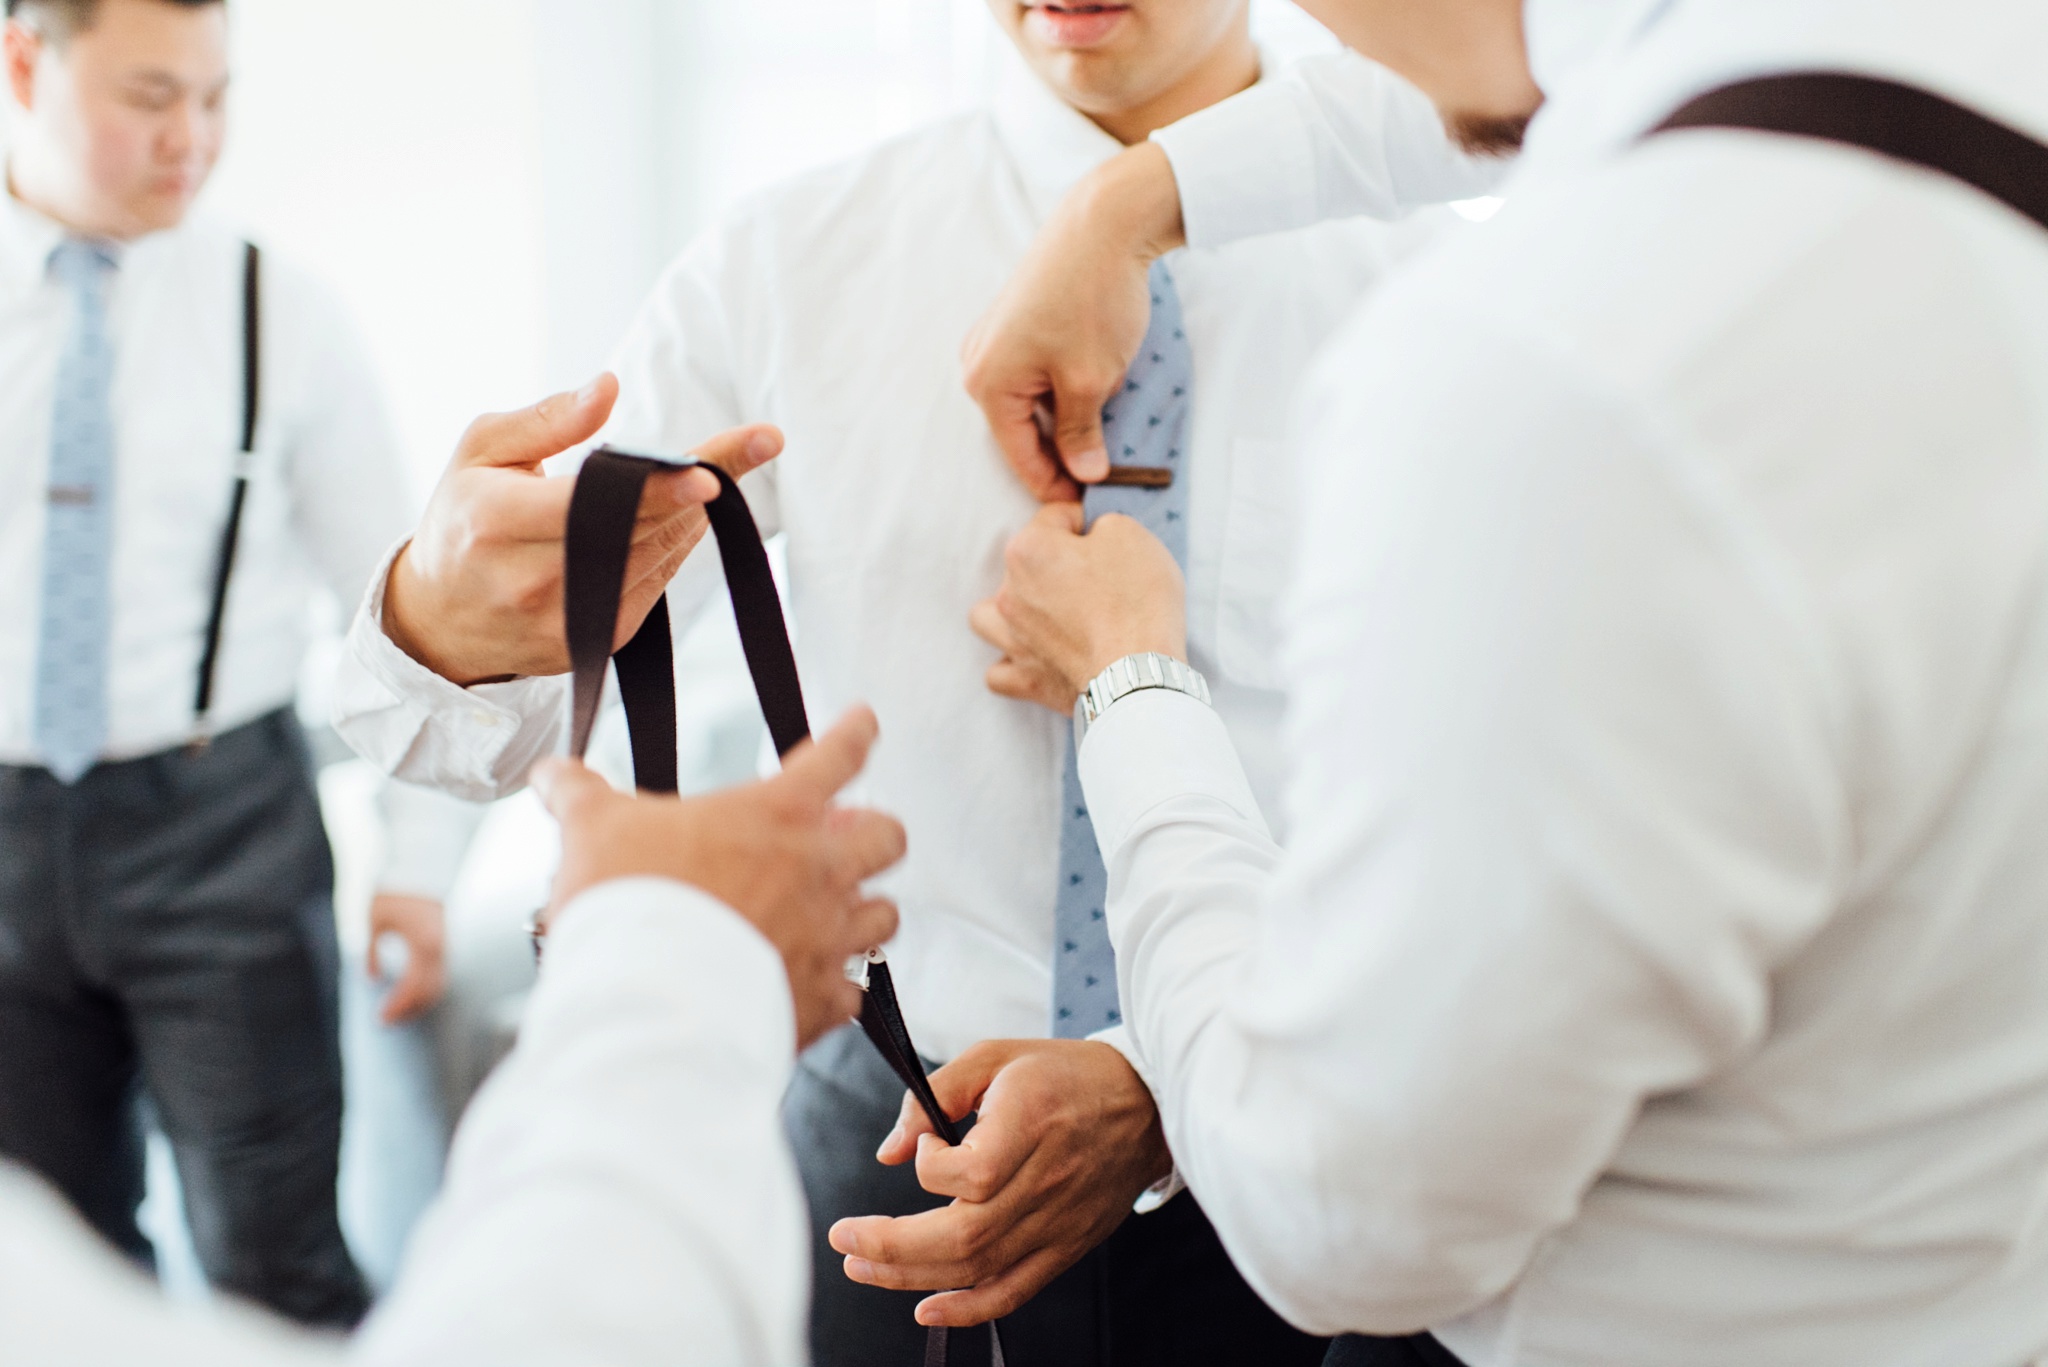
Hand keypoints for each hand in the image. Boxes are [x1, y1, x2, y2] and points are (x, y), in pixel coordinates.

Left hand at [366, 893, 447, 1024]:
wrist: (421, 867)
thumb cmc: (394, 893)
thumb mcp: (374, 921)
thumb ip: (371, 952)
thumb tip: (370, 978)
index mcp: (423, 945)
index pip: (412, 987)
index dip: (397, 1006)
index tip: (379, 1018)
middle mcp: (439, 949)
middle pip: (428, 991)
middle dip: (407, 1010)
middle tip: (385, 1022)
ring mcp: (444, 946)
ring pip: (437, 986)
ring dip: (418, 1003)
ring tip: (397, 1014)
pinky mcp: (443, 943)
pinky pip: (439, 974)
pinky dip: (425, 989)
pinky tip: (409, 996)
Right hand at [383, 372, 783, 684]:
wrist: (440, 620)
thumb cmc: (462, 518)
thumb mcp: (481, 451)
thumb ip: (547, 420)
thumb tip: (607, 387)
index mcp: (496, 522)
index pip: (591, 503)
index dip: (654, 489)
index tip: (711, 474)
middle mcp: (530, 579)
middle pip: (637, 530)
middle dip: (697, 488)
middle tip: (754, 445)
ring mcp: (565, 620)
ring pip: (655, 558)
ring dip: (687, 517)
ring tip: (702, 480)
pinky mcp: (592, 644)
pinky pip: (653, 588)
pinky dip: (671, 549)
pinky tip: (671, 521)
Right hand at [531, 707, 905, 1050]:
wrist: (648, 1003)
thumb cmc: (630, 905)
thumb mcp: (594, 829)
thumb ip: (578, 794)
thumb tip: (550, 772)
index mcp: (777, 814)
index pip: (839, 754)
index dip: (856, 732)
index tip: (864, 722)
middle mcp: (818, 871)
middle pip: (887, 837)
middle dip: (873, 833)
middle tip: (844, 838)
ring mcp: (827, 938)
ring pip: (884, 916)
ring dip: (864, 911)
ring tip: (837, 914)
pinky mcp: (822, 1001)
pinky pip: (853, 992)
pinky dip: (838, 988)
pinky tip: (816, 987)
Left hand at [828, 1039, 1171, 1326]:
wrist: (1146, 1105)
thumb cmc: (1066, 1075)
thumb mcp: (997, 1056)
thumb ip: (935, 1094)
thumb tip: (891, 1150)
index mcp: (1030, 1125)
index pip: (969, 1172)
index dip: (929, 1165)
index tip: (926, 1144)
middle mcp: (1046, 1181)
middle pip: (963, 1236)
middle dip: (891, 1245)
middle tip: (844, 1237)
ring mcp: (1057, 1222)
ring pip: (978, 1268)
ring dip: (910, 1275)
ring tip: (863, 1264)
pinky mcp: (1065, 1246)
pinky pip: (1014, 1290)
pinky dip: (968, 1309)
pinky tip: (928, 1307)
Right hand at [962, 141, 1184, 499]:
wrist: (1104, 223)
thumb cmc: (1093, 298)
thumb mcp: (1091, 379)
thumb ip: (1081, 433)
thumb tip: (1083, 471)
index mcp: (988, 383)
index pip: (1019, 456)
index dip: (1056, 483)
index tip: (1089, 500)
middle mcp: (979, 363)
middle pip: (1022, 430)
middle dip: (1063, 445)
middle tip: (1106, 463)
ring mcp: (994, 340)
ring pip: (1033, 401)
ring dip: (1069, 412)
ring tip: (1107, 409)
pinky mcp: (1015, 322)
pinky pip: (1037, 373)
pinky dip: (1066, 384)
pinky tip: (1098, 377)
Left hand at [970, 503, 1185, 713]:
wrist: (1140, 673)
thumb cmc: (1136, 600)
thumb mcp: (1129, 533)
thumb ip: (1100, 523)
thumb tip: (1093, 537)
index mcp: (1028, 549)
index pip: (1055, 518)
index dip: (1087, 524)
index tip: (1111, 544)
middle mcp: (1009, 592)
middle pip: (1021, 566)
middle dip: (1053, 567)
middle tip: (1096, 581)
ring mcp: (1013, 639)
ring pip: (987, 617)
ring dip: (1008, 613)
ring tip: (1041, 615)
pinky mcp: (1026, 681)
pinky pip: (999, 672)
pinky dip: (1014, 665)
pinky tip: (1036, 660)